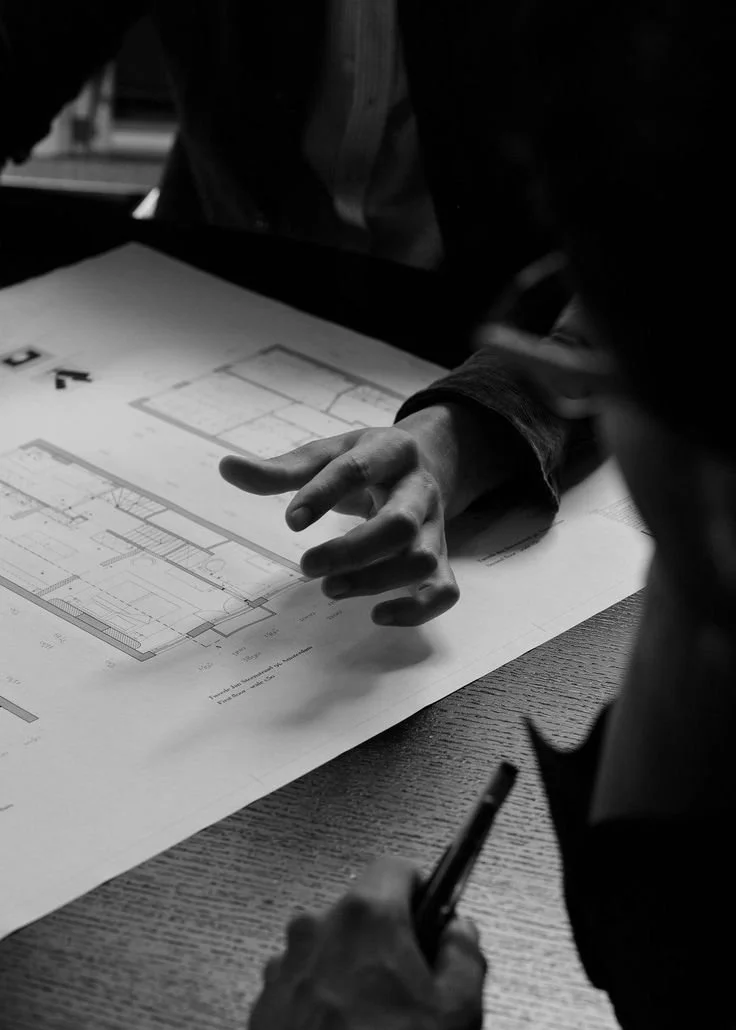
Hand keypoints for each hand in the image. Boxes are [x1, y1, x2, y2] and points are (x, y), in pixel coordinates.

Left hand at [220, 412, 465, 626]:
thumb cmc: (365, 463)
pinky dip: (417, 610)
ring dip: (375, 581)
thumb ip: (279, 470)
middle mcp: (419, 489)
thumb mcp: (326, 454)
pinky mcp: (441, 558)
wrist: (424, 462)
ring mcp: (435, 526)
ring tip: (329, 588)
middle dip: (351, 551)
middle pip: (399, 523)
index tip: (290, 521)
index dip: (323, 494)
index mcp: (390, 451)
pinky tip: (377, 616)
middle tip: (306, 567)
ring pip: (422, 560)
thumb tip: (225, 468)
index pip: (358, 469)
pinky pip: (444, 591)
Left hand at [248, 857, 486, 1029]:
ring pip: (330, 947)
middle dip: (387, 938)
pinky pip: (302, 980)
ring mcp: (286, 962)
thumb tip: (461, 934)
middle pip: (362, 911)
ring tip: (373, 1016)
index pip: (397, 868)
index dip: (421, 888)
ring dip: (351, 969)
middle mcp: (318, 927)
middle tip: (410, 983)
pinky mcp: (265, 998)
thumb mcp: (454, 1013)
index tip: (432, 912)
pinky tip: (342, 1029)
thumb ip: (465, 957)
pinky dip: (321, 996)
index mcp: (367, 916)